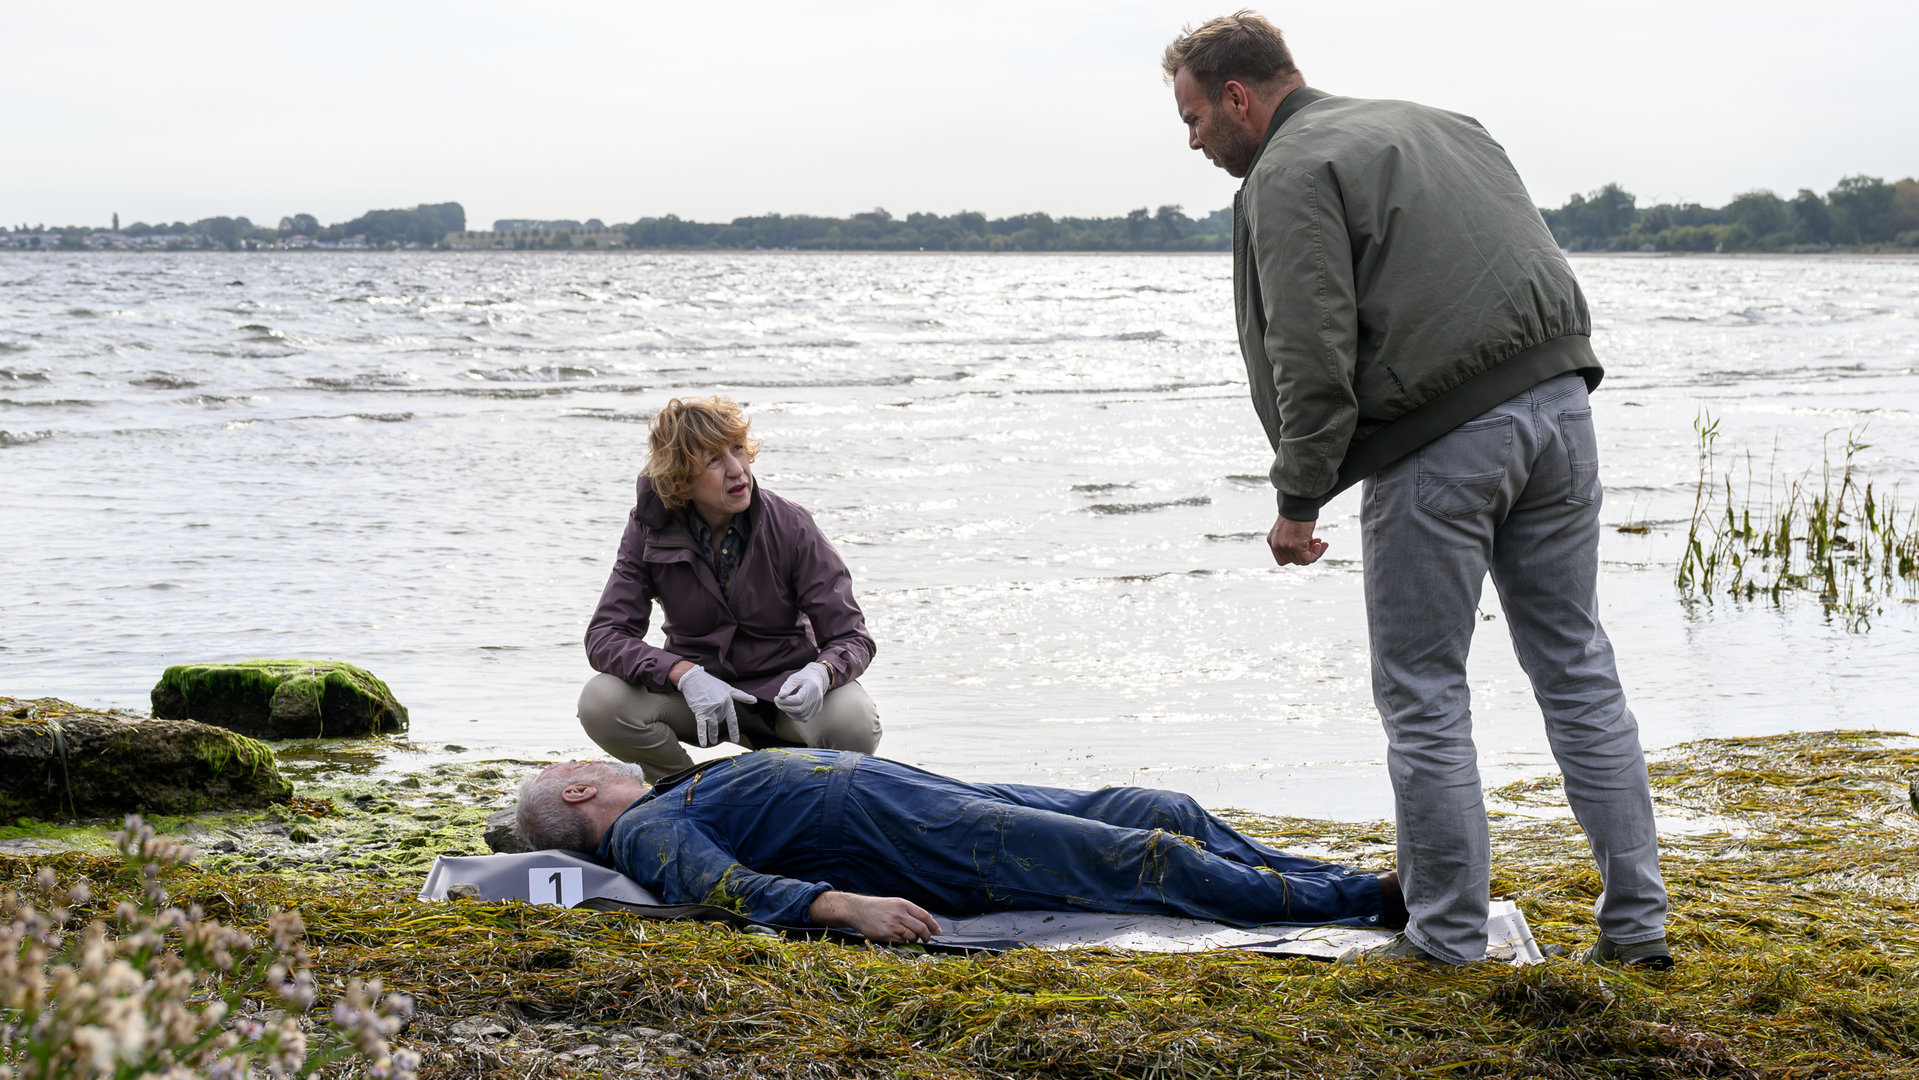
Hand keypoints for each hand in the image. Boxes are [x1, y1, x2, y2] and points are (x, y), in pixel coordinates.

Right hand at [675, 665, 755, 747]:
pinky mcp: (700, 711)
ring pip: (713, 726)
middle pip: (720, 721)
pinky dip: (703, 735)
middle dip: (718, 722)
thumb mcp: (728, 688)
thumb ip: (741, 696)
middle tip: (713, 718)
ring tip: (712, 742)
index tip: (736, 740)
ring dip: (712, 735)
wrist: (693, 678)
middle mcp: (720, 706)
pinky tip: (704, 744)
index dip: (734, 730)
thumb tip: (755, 700)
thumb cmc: (710, 683)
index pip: (733, 719)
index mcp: (728, 701)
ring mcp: (710, 709)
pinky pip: (702, 726)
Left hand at [773, 662, 831, 723]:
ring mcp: (818, 705)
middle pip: (799, 709)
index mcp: (811, 688)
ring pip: (802, 716)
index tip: (776, 698)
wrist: (817, 677)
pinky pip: (805, 718)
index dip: (785, 701)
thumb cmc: (804, 677)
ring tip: (783, 705)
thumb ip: (787, 687)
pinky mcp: (817, 710)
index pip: (797, 700)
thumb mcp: (794, 678)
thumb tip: (780, 696)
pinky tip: (790, 710)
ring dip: (789, 712)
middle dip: (785, 707)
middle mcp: (816, 698)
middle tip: (777, 702)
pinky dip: (795, 716)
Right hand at [809, 891, 942, 942]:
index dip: (933, 925)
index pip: (924, 916)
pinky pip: (901, 941)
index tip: (938, 932)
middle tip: (927, 939)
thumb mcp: (895, 903)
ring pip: (912, 936)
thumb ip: (910, 911)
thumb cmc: (879, 907)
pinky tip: (899, 937)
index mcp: (904, 904)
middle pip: (921, 928)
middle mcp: (900, 914)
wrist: (859, 910)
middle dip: (927, 936)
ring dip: (914, 939)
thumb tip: (927, 922)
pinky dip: (903, 941)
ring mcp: (893, 925)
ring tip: (910, 937)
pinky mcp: (886, 934)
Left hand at [1267, 514, 1327, 566]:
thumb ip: (1291, 540)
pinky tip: (1321, 545)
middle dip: (1307, 553)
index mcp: (1272, 541)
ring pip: (1302, 561)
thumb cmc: (1296, 512)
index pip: (1283, 558)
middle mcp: (1276, 545)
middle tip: (1317, 542)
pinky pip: (1308, 559)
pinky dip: (1316, 554)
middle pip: (1294, 560)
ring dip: (1314, 553)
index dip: (1296, 555)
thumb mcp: (1289, 529)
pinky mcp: (1295, 546)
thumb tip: (1305, 548)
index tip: (1305, 546)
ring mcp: (1285, 546)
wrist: (1298, 503)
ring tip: (1321, 543)